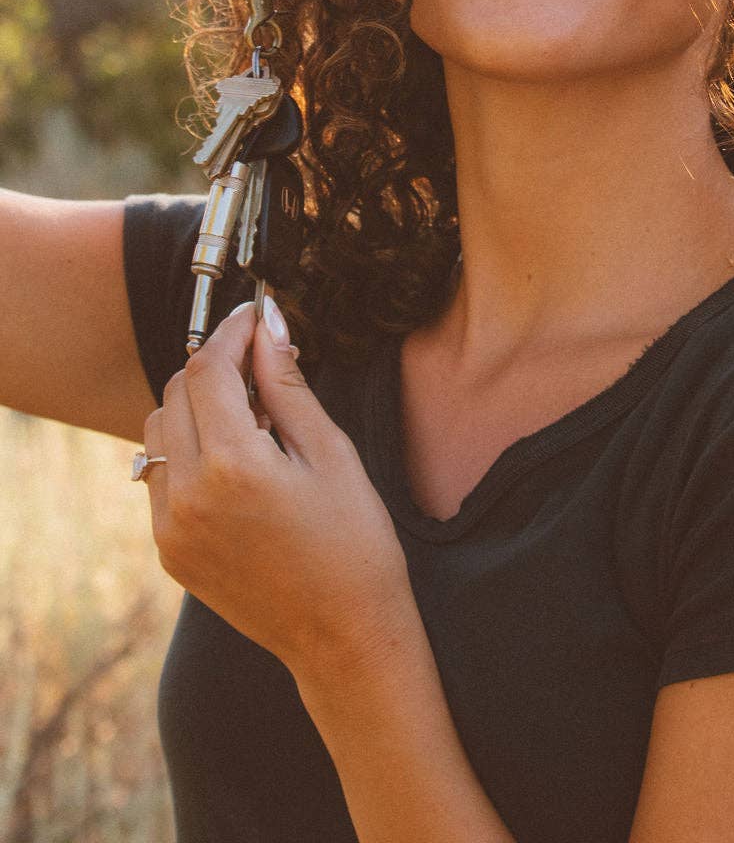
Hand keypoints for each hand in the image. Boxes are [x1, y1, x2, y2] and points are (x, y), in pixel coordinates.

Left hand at [141, 302, 412, 676]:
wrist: (342, 636)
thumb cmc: (353, 543)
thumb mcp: (330, 452)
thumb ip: (287, 384)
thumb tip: (268, 326)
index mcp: (232, 466)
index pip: (208, 368)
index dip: (231, 332)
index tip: (254, 317)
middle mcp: (186, 496)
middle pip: (177, 391)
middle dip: (214, 365)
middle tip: (261, 363)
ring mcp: (170, 527)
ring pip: (159, 429)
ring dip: (195, 405)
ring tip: (251, 414)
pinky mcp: (168, 550)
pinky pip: (160, 474)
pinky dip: (188, 449)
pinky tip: (236, 458)